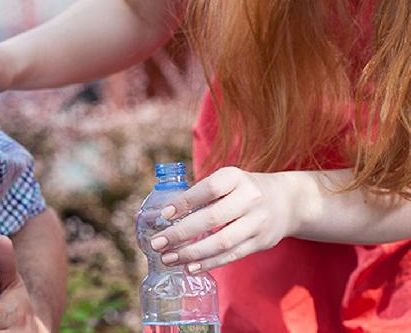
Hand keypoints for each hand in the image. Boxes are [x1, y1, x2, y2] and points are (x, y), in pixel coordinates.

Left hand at [150, 167, 300, 271]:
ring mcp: (257, 222)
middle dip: (181, 233)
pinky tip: (190, 267)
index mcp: (235, 177)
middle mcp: (249, 198)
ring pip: (222, 242)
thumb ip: (199, 195)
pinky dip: (209, 263)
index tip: (164, 216)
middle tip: (157, 243)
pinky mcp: (261, 242)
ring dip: (191, 253)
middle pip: (212, 218)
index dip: (185, 202)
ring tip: (169, 258)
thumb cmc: (242, 190)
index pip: (208, 189)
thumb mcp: (226, 181)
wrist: (287, 201)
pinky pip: (232, 255)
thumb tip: (159, 216)